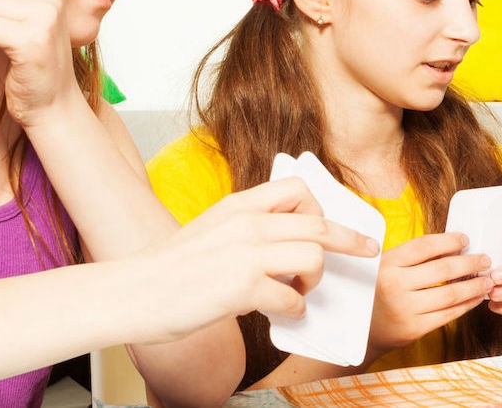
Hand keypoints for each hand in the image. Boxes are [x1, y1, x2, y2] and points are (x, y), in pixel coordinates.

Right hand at [132, 178, 380, 342]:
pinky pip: (293, 298)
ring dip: (316, 280)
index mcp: (239, 205)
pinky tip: (283, 313)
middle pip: (319, 223)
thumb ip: (246, 228)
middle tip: (368, 252)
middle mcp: (246, 223)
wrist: (132, 293)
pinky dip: (296, 309)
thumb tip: (285, 241)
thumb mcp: (212, 230)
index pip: (297, 188)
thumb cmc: (170, 269)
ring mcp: (246, 254)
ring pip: (313, 257)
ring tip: (300, 291)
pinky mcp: (242, 288)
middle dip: (350, 240)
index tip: (332, 225)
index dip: (321, 207)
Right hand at [368, 232, 491, 357]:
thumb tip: (455, 246)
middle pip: (443, 269)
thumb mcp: (387, 267)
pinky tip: (476, 297)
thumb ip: (413, 257)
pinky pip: (448, 314)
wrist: (364, 330)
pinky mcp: (414, 328)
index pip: (425, 246)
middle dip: (470, 263)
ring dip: (474, 286)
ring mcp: (405, 308)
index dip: (449, 241)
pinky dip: (467, 304)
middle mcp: (395, 285)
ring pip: (450, 294)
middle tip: (485, 259)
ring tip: (487, 280)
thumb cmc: (381, 292)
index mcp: (387, 264)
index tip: (465, 239)